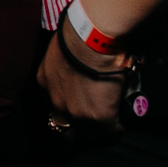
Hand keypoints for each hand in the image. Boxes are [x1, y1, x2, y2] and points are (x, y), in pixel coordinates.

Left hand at [37, 19, 124, 135]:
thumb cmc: (79, 33)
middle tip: (89, 124)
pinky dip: (116, 128)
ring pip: (86, 133)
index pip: (54, 102)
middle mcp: (57, 101)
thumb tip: (80, 61)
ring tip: (108, 127)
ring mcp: (77, 112)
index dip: (67, 106)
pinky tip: (121, 125)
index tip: (77, 104)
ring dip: (97, 130)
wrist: (91, 38)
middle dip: (76, 127)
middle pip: (64, 126)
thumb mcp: (60, 50)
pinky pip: (110, 130)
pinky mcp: (98, 117)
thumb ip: (64, 62)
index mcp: (46, 81)